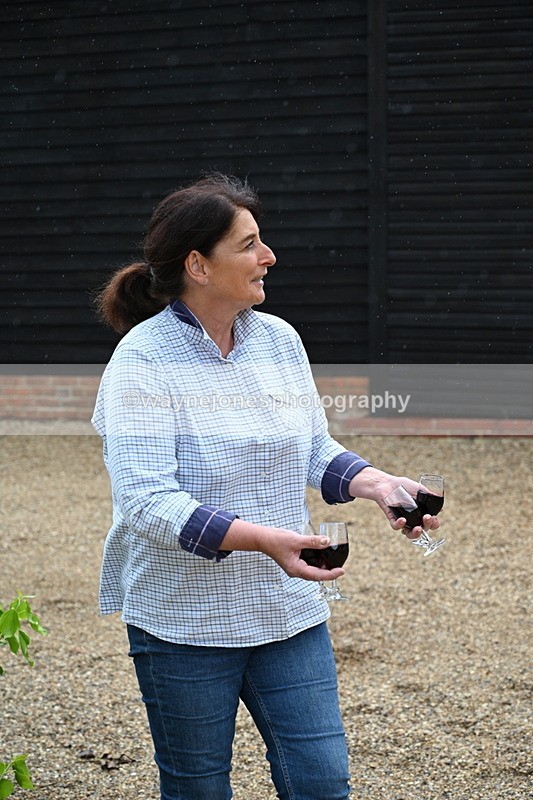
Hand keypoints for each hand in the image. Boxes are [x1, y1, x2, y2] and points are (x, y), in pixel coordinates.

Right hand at [220, 520, 344, 580]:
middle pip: (316, 574)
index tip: (342, 571)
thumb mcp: (297, 540)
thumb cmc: (276, 540)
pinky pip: (308, 564)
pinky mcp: (294, 561)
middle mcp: (296, 571)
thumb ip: (313, 541)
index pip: (318, 575)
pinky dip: (316, 560)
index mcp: (296, 569)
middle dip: (329, 570)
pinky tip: (321, 552)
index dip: (331, 574)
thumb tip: (327, 541)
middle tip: (340, 564)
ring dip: (323, 565)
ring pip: (313, 569)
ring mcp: (295, 567)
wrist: (263, 538)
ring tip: (332, 558)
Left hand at [348, 467, 440, 538]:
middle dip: (427, 526)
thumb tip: (441, 508)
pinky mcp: (392, 518)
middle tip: (427, 518)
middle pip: (423, 529)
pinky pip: (395, 526)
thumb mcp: (419, 489)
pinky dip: (399, 525)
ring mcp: (403, 520)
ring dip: (415, 533)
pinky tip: (402, 520)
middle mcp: (413, 519)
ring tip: (418, 528)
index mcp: (422, 513)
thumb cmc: (404, 486)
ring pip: (409, 533)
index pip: (431, 523)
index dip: (434, 523)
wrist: (388, 482)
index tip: (433, 517)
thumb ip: (429, 497)